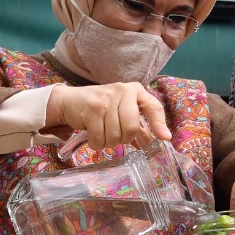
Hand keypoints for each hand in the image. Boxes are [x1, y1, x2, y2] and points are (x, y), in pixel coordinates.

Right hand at [45, 83, 170, 151]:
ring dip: (108, 142)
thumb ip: (138, 126)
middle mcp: (123, 90)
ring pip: (115, 136)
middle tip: (115, 135)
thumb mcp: (121, 111)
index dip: (159, 124)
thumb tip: (156, 141)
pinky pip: (99, 138)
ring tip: (102, 133)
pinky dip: (96, 144)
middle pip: (132, 128)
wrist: (70, 101)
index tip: (165, 137)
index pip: (153, 107)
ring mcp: (107, 98)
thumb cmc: (100, 108)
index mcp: (135, 91)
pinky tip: (93, 135)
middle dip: (124, 139)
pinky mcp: (92, 108)